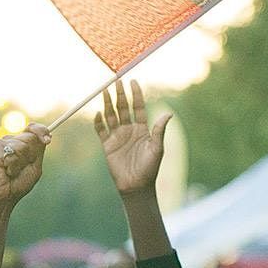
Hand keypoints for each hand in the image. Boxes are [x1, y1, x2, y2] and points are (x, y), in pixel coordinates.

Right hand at [0, 123, 49, 205]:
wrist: (7, 196)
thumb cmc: (20, 183)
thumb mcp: (35, 165)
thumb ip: (39, 150)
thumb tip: (47, 135)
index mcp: (22, 142)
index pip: (32, 128)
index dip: (41, 131)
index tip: (48, 140)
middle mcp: (11, 140)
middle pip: (29, 137)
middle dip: (30, 155)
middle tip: (22, 167)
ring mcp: (1, 144)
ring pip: (20, 145)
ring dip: (20, 163)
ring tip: (12, 171)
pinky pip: (10, 153)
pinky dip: (12, 166)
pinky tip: (6, 171)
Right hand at [94, 81, 170, 196]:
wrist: (136, 186)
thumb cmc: (150, 168)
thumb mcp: (157, 149)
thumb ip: (159, 131)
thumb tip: (169, 114)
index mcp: (142, 129)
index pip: (138, 107)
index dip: (136, 94)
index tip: (133, 81)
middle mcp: (129, 130)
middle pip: (123, 108)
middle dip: (120, 95)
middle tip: (117, 80)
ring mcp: (117, 137)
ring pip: (111, 116)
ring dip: (107, 104)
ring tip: (105, 91)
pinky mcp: (107, 145)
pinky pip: (101, 130)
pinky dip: (98, 121)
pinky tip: (98, 113)